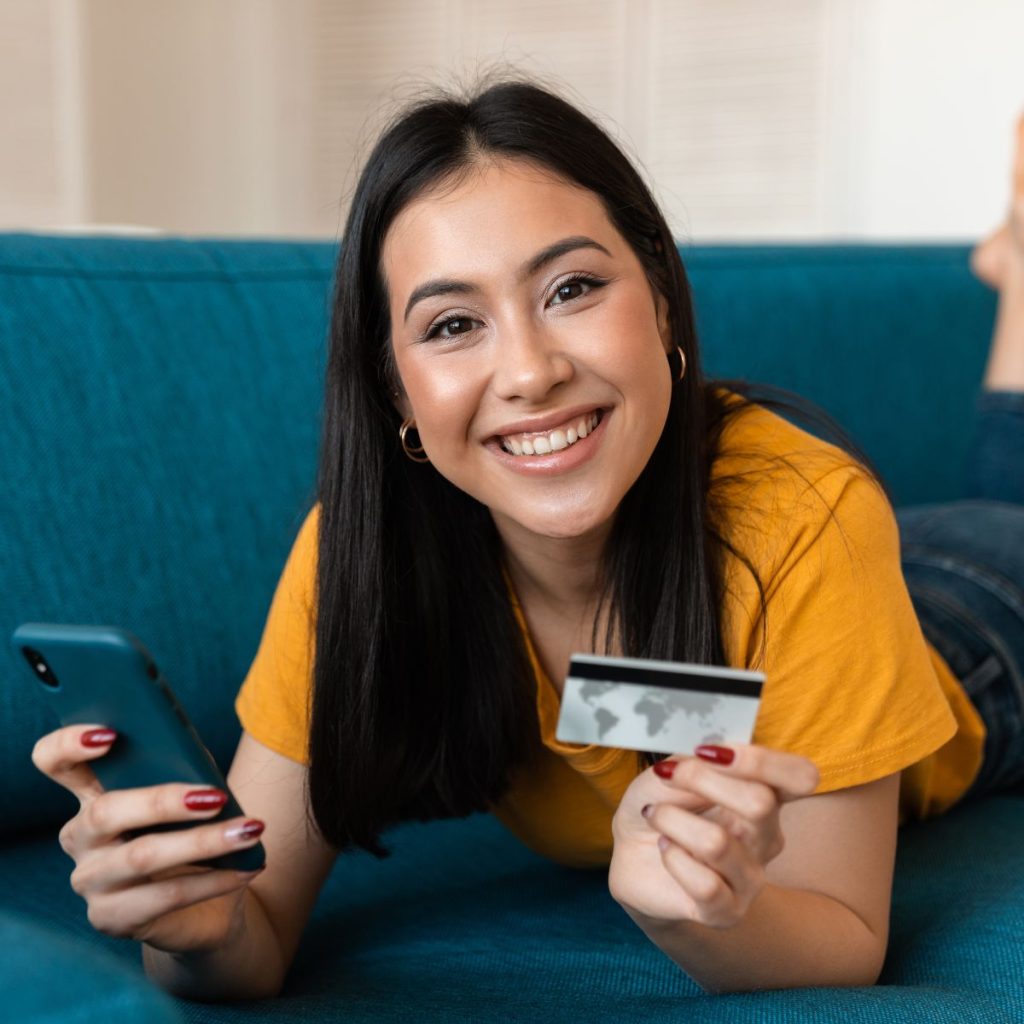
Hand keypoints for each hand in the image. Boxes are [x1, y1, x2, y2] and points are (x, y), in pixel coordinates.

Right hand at [31, 724, 265, 953]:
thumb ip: (184, 767)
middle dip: (163, 801)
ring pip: (142, 857)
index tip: (110, 734)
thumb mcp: (188, 794)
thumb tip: (195, 756)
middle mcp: (81, 837)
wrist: (203, 906)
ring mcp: (91, 881)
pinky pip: (165, 896)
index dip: (69, 744)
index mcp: (93, 794)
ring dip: (204, 842)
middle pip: (105, 812)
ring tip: (249, 830)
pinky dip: (214, 880)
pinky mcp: (111, 918)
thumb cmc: (192, 832)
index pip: (55, 762)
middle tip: (216, 796)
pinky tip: (247, 868)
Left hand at [608, 743, 818, 927]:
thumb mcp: (673, 768)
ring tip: (655, 816)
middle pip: (760, 803)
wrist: (631, 849)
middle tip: (666, 777)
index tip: (708, 751)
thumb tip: (715, 755)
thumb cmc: (662, 801)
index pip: (800, 777)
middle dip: (700, 780)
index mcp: (766, 795)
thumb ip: (700, 761)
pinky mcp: (727, 912)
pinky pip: (705, 884)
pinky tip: (665, 849)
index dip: (760, 760)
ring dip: (671, 819)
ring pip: (717, 842)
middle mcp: (768, 837)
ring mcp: (751, 878)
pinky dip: (672, 857)